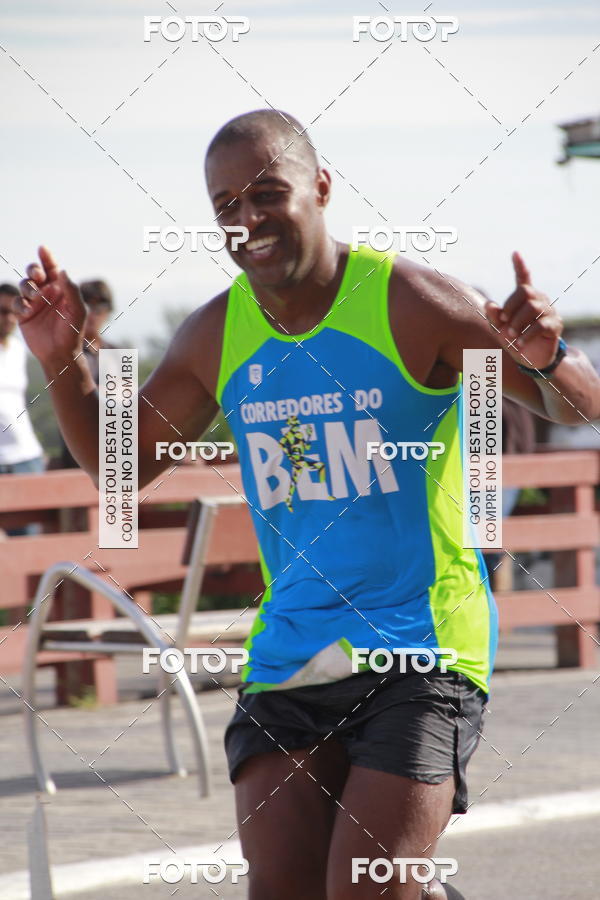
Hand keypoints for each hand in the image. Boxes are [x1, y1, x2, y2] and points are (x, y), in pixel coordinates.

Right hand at [16, 246, 85, 364]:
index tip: (42, 248)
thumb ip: (71, 291)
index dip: (46, 257)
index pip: (52, 269)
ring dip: (27, 286)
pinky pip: (17, 303)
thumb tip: (62, 271)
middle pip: (35, 273)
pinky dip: (20, 304)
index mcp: (61, 289)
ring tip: (34, 296)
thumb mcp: (77, 311)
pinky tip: (26, 310)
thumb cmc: (73, 332)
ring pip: (24, 285)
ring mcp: (34, 303)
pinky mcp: (23, 314)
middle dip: (33, 269)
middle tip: (37, 276)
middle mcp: (46, 293)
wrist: (60, 354)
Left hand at [484, 252, 561, 369]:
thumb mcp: (500, 330)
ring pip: (533, 307)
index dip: (519, 266)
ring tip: (511, 335)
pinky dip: (527, 335)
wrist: (532, 360)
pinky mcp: (555, 326)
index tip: (514, 253)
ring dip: (518, 322)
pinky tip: (520, 343)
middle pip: (525, 291)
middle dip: (510, 306)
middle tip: (504, 321)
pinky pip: (541, 325)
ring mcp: (549, 312)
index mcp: (526, 299)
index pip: (523, 279)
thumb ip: (494, 318)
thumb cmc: (515, 340)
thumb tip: (488, 304)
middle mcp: (539, 300)